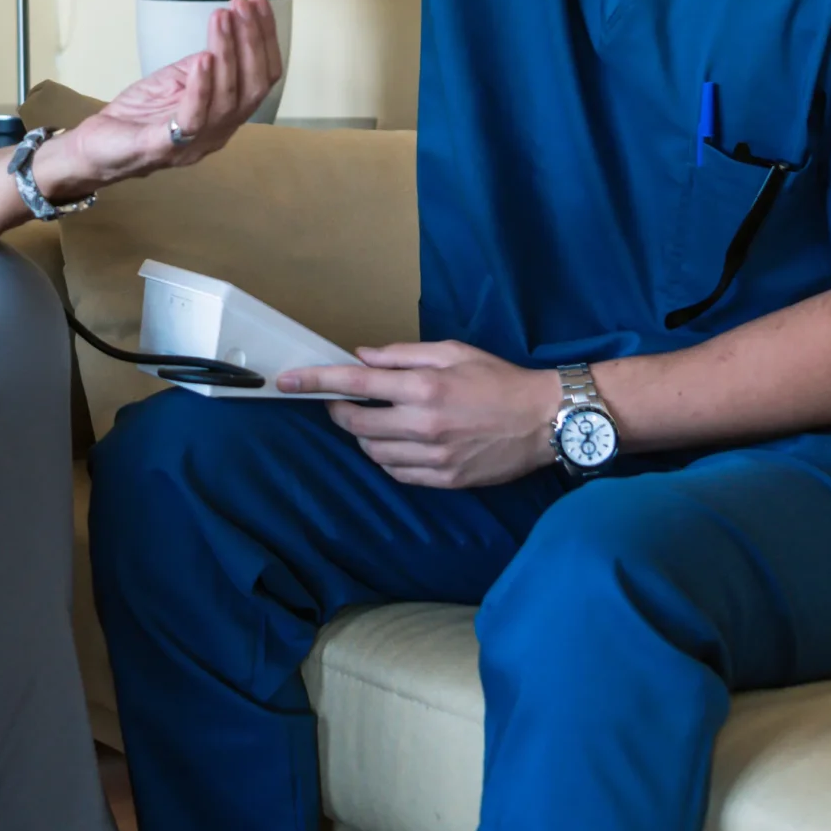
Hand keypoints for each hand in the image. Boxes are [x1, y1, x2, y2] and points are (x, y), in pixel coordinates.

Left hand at [35, 0, 283, 195]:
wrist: (96, 149)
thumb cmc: (139, 115)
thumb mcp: (176, 81)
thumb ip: (205, 64)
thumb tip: (226, 27)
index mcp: (227, 116)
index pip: (261, 78)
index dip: (265, 39)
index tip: (259, 2)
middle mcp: (220, 132)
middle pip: (253, 88)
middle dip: (252, 41)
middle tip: (243, 5)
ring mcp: (196, 143)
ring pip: (227, 98)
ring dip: (228, 52)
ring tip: (222, 17)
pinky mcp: (166, 147)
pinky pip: (192, 118)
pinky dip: (201, 85)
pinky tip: (204, 57)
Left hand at [280, 343, 564, 488]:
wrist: (543, 419)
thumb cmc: (498, 378)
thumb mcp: (452, 352)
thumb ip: (403, 355)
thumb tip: (362, 357)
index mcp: (423, 387)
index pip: (355, 384)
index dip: (316, 381)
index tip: (288, 381)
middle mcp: (424, 424)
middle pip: (356, 425)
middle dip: (339, 412)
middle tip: (341, 403)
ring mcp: (434, 457)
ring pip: (374, 453)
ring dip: (364, 437)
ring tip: (378, 421)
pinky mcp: (446, 479)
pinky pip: (398, 474)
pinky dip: (387, 458)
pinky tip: (398, 443)